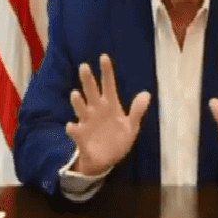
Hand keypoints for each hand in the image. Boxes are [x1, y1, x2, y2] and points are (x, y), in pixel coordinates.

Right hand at [66, 54, 150, 175]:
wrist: (106, 161)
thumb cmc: (118, 140)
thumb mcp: (132, 127)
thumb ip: (137, 111)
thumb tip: (146, 93)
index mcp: (110, 106)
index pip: (109, 85)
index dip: (106, 72)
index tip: (104, 57)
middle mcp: (97, 111)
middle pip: (91, 92)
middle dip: (88, 80)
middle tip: (84, 66)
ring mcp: (87, 122)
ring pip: (81, 108)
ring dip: (78, 102)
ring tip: (75, 94)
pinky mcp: (81, 137)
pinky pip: (75, 131)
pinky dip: (72, 129)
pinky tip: (71, 127)